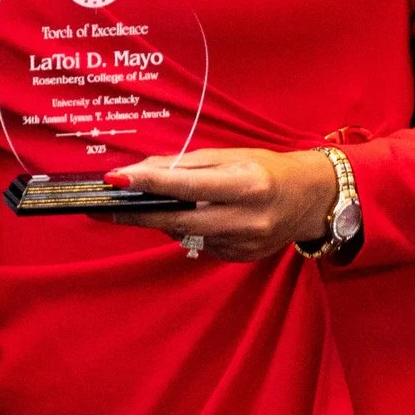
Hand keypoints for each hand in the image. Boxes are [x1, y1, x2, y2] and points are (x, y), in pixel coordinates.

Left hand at [99, 147, 337, 261]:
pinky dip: (187, 231)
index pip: (189, 185)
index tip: (117, 178)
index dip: (150, 182)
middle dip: (139, 213)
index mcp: (247, 184)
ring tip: (147, 205)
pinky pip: (201, 245)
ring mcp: (245, 244)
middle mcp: (248, 218)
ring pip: (186, 235)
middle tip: (105, 207)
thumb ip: (188, 165)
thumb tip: (143, 171)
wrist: (310, 199)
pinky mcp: (241, 259)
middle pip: (179, 221)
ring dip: (162, 221)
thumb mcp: (232, 156)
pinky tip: (189, 218)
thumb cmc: (267, 169)